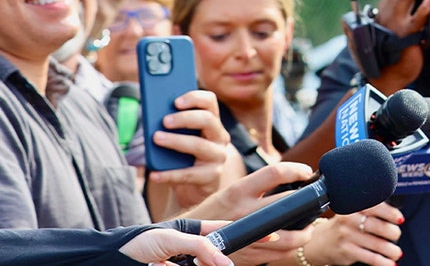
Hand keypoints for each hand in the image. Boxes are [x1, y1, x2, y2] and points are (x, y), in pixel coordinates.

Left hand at [118, 222, 232, 265]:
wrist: (111, 260)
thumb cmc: (137, 242)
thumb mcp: (171, 239)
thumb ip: (201, 246)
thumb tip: (225, 261)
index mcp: (194, 231)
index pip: (223, 230)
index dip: (237, 234)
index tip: (256, 240)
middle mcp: (191, 249)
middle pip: (214, 258)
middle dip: (206, 261)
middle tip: (193, 262)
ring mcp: (182, 264)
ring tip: (160, 263)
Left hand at [145, 90, 231, 214]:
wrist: (194, 189)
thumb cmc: (183, 158)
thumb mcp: (180, 139)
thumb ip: (171, 127)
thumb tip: (151, 118)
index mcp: (212, 122)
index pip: (210, 102)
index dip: (194, 98)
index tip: (175, 102)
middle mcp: (219, 137)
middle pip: (208, 120)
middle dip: (185, 118)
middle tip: (164, 122)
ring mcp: (218, 157)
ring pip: (199, 145)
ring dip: (176, 141)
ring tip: (156, 139)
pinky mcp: (212, 177)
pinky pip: (189, 174)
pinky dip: (169, 174)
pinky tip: (154, 174)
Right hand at [185, 162, 317, 265]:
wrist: (190, 239)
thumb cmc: (216, 211)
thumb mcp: (232, 192)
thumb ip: (258, 188)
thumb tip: (291, 181)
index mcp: (239, 191)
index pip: (274, 172)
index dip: (296, 169)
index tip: (307, 172)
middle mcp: (244, 212)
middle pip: (288, 207)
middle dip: (308, 206)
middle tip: (316, 203)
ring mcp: (247, 235)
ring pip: (289, 237)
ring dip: (305, 233)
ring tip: (308, 227)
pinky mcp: (250, 255)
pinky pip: (280, 254)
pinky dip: (291, 247)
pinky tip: (294, 240)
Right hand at [300, 202, 404, 265]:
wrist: (319, 242)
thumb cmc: (343, 226)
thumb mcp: (352, 212)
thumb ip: (371, 210)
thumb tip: (396, 215)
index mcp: (353, 206)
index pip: (375, 206)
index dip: (390, 213)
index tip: (399, 219)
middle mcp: (349, 220)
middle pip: (378, 226)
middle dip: (393, 232)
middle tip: (396, 235)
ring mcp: (347, 236)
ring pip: (377, 244)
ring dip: (391, 250)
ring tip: (397, 252)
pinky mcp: (346, 252)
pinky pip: (370, 258)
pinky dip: (383, 262)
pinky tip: (390, 263)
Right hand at [362, 0, 429, 93]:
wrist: (389, 74)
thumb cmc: (398, 51)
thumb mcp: (402, 27)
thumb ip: (410, 13)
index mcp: (386, 8)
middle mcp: (387, 11)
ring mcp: (394, 22)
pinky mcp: (404, 35)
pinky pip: (415, 19)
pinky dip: (422, 10)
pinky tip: (429, 2)